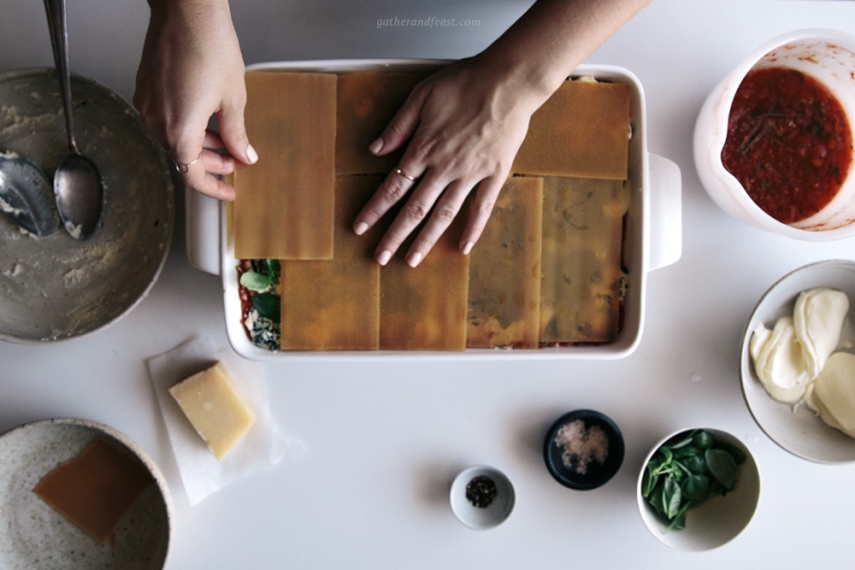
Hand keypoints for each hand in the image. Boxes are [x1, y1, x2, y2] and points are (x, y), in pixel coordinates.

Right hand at [133, 0, 256, 199]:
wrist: (186, 10)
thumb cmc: (210, 45)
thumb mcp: (233, 98)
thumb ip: (236, 134)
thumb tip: (243, 155)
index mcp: (179, 130)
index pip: (192, 175)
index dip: (212, 188)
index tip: (228, 192)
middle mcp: (156, 120)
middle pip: (183, 157)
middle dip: (211, 164)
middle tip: (234, 163)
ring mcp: (148, 103)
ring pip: (174, 138)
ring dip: (200, 145)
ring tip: (225, 140)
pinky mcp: (146, 88)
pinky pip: (166, 119)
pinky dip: (187, 126)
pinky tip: (206, 119)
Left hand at [352, 57, 546, 267]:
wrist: (508, 80)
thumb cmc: (465, 82)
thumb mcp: (422, 96)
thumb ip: (398, 126)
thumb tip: (375, 149)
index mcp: (423, 149)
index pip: (392, 187)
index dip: (374, 210)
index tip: (360, 228)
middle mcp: (444, 168)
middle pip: (414, 209)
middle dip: (394, 236)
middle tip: (380, 257)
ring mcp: (471, 174)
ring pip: (444, 215)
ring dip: (425, 240)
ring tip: (411, 261)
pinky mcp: (495, 174)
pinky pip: (482, 208)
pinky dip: (472, 230)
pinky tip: (462, 248)